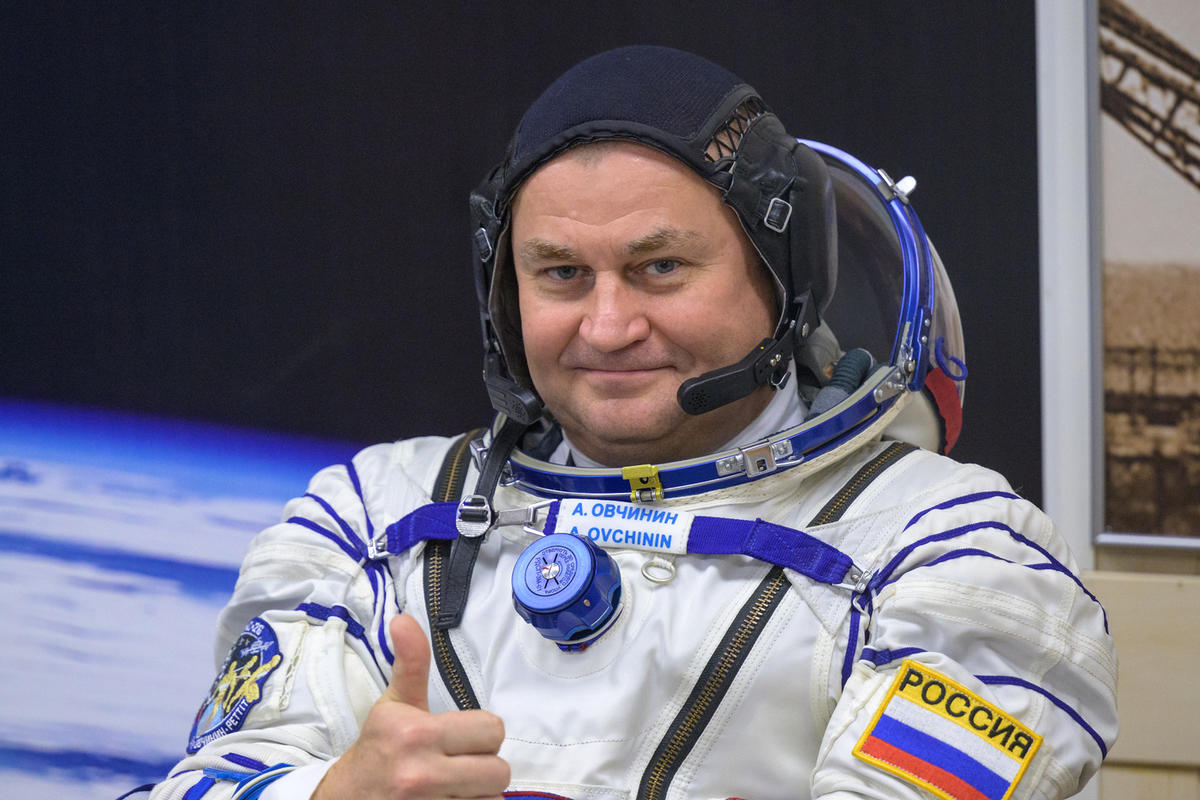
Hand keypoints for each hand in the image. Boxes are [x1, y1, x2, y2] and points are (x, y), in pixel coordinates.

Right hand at [314, 614, 509, 798]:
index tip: (461, 736)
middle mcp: (421, 775)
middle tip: (460, 762)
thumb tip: (403, 618)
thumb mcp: (395, 702)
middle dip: (484, 765)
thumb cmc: (379, 747)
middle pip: (499, 771)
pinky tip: (449, 799)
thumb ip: (412, 661)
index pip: (492, 730)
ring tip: (454, 784)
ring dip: (479, 792)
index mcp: (416, 734)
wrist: (346, 798)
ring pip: (492, 798)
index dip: (482, 732)